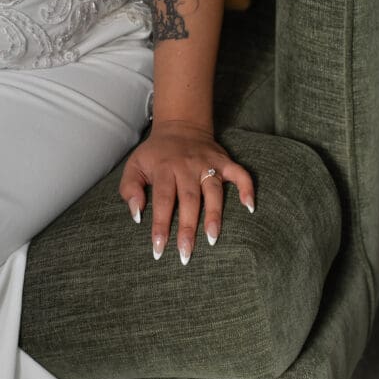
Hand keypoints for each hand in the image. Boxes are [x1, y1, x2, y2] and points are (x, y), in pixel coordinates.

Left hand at [118, 120, 254, 263]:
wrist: (179, 125)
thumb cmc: (155, 154)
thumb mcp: (134, 166)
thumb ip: (129, 189)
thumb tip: (137, 214)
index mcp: (164, 168)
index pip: (163, 200)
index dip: (161, 226)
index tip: (159, 249)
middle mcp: (187, 166)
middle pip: (189, 200)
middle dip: (187, 228)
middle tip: (186, 253)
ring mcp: (208, 164)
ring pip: (214, 191)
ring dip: (214, 214)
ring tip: (212, 238)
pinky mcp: (224, 161)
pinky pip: (240, 174)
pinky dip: (247, 188)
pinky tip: (249, 207)